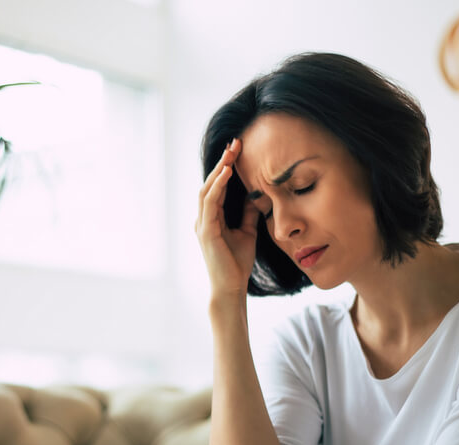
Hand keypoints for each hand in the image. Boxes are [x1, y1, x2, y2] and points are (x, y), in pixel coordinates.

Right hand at [195, 138, 258, 299]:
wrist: (231, 287)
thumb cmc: (237, 264)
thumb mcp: (247, 232)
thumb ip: (248, 214)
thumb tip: (256, 196)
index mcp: (211, 218)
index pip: (217, 186)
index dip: (226, 167)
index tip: (239, 149)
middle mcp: (203, 219)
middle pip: (210, 183)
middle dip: (222, 161)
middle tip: (236, 142)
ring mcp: (202, 224)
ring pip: (207, 189)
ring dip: (219, 169)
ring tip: (231, 152)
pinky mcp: (206, 231)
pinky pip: (210, 202)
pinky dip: (217, 185)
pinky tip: (227, 172)